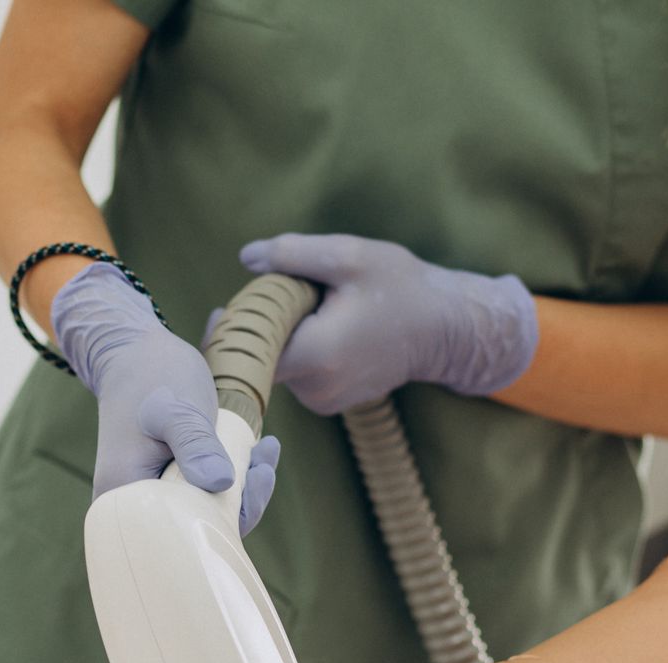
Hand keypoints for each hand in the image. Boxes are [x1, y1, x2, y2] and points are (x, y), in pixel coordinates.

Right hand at [53, 262, 279, 534]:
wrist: (134, 355)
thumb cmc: (150, 378)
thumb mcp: (175, 409)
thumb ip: (195, 445)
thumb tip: (220, 484)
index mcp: (125, 496)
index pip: (181, 529)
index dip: (228, 517)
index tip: (258, 477)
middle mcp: (136, 505)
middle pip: (196, 525)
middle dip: (242, 500)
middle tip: (265, 463)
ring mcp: (153, 494)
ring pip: (206, 510)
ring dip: (243, 487)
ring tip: (265, 451)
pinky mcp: (169, 482)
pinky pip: (205, 493)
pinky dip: (233, 477)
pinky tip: (257, 451)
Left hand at [237, 234, 537, 415]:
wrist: (446, 330)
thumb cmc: (402, 288)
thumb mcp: (349, 256)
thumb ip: (293, 254)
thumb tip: (247, 258)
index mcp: (314, 356)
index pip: (244, 352)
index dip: (228, 330)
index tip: (221, 308)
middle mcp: (313, 389)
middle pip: (258, 358)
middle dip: (258, 326)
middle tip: (279, 293)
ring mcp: (320, 401)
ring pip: (277, 365)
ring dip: (280, 336)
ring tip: (313, 308)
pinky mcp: (327, 403)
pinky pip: (295, 373)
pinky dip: (297, 349)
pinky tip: (323, 327)